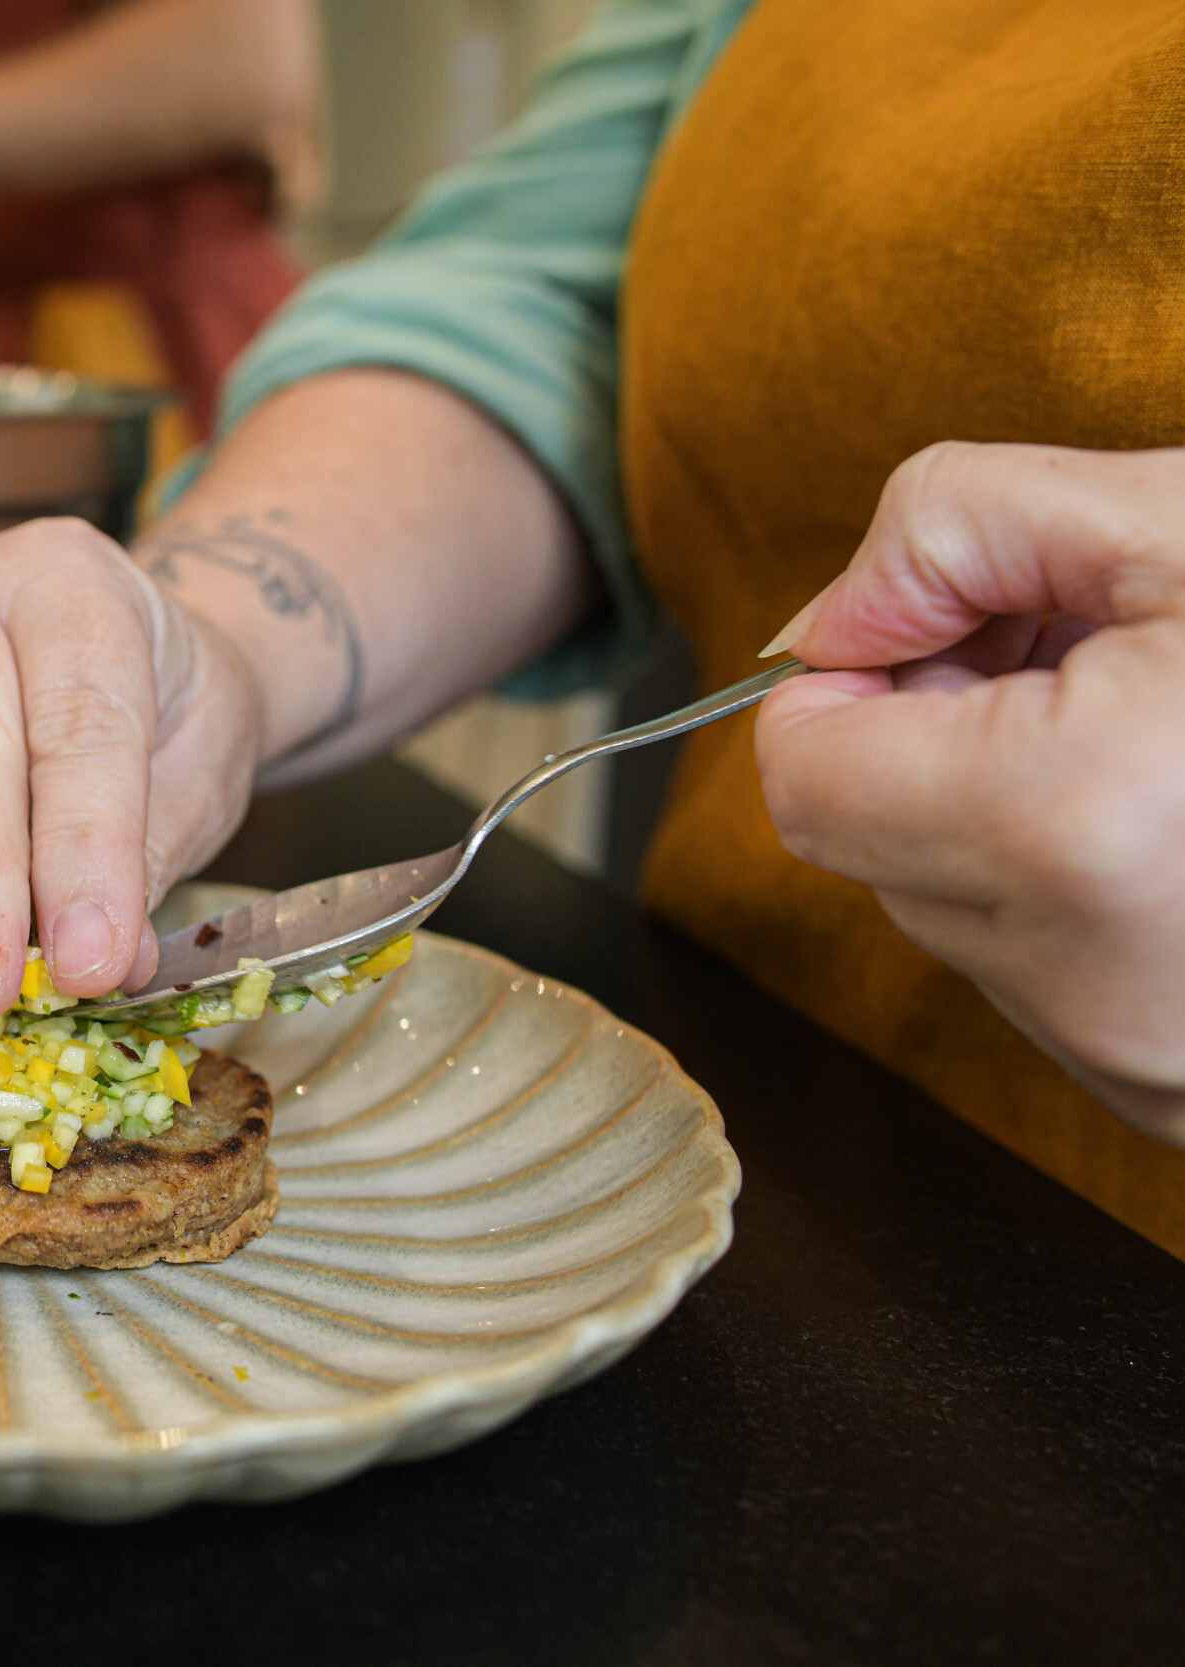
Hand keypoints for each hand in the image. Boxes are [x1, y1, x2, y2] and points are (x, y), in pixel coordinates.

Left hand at [755, 442, 1184, 1142]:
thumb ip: (962, 527)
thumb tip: (827, 616)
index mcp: (1073, 825)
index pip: (802, 772)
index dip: (847, 675)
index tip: (937, 621)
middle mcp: (1087, 978)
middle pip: (864, 845)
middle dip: (928, 731)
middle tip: (1073, 649)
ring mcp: (1138, 1061)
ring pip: (953, 915)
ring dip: (1002, 811)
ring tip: (1156, 731)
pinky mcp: (1176, 1100)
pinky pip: (1046, 979)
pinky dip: (1078, 894)